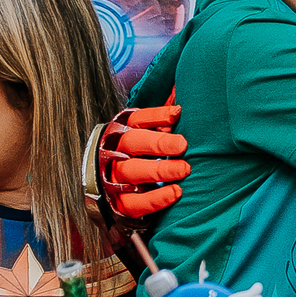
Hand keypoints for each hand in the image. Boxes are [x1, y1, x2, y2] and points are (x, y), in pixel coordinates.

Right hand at [98, 101, 188, 220]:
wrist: (111, 187)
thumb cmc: (140, 155)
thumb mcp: (148, 133)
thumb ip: (164, 117)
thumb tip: (184, 92)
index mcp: (123, 131)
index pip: (138, 119)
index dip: (157, 116)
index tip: (177, 114)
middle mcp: (115, 152)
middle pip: (133, 143)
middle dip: (159, 143)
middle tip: (183, 144)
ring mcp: (114, 178)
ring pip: (133, 172)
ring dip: (159, 171)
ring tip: (184, 169)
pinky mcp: (120, 203)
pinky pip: (135, 203)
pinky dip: (155, 199)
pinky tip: (175, 192)